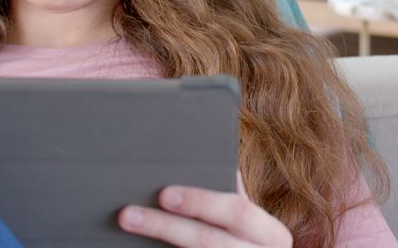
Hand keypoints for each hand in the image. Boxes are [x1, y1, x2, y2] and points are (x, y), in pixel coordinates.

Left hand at [119, 172, 291, 246]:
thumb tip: (208, 158)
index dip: (201, 202)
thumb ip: (234, 198)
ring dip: (157, 240)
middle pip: (208, 241)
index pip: (237, 211)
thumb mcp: (252, 224)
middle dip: (166, 226)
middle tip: (128, 213)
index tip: (164, 193)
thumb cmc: (251, 245)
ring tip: (127, 225)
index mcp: (271, 235)